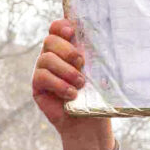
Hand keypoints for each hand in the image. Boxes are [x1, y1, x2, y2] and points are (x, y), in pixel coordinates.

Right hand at [34, 18, 115, 149]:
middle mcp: (52, 56)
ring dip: (65, 70)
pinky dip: (58, 84)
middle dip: (66, 49)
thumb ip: (97, 55)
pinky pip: (42, 77)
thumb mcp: (100, 73)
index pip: (57, 28)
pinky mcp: (38, 86)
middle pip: (50, 40)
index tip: (72, 31)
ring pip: (46, 58)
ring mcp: (43, 70)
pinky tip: (71, 94)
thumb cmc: (97, 95)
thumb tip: (111, 37)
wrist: (89, 123)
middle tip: (82, 62)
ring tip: (80, 83)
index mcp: (67, 47)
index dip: (61, 26)